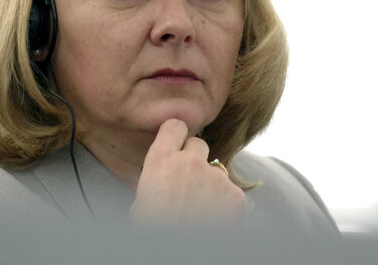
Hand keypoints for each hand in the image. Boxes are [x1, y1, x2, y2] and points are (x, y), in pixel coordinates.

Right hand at [130, 119, 246, 226]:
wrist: (180, 256)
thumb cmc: (154, 231)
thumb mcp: (141, 201)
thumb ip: (157, 178)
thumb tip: (163, 177)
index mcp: (160, 161)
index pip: (174, 126)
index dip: (176, 135)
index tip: (177, 144)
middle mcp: (189, 162)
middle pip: (198, 144)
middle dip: (195, 160)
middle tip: (189, 184)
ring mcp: (215, 177)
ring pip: (216, 171)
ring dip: (210, 185)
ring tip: (200, 211)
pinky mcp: (236, 195)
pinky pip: (231, 192)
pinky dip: (226, 205)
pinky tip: (214, 221)